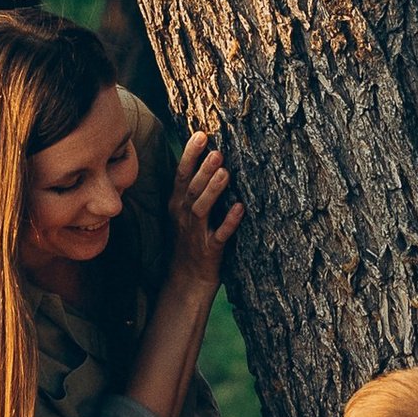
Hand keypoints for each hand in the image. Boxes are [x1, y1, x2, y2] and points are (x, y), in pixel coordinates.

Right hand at [168, 128, 245, 285]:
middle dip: (203, 169)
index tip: (201, 135)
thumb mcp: (184, 213)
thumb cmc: (190, 241)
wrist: (186, 282)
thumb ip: (193, 188)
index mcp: (177, 205)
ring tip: (225, 173)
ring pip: (201, 209)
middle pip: (191, 189)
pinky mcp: (209, 252)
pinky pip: (219, 236)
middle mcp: (183, 217)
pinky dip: (229, 222)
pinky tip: (240, 209)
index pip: (181, 175)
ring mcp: (195, 234)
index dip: (190, 154)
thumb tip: (210, 159)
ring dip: (213, 191)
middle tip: (217, 151)